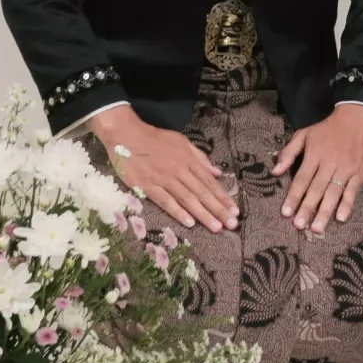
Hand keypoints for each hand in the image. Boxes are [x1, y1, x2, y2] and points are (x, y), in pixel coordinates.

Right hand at [91, 103, 237, 233]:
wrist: (127, 135)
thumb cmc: (156, 139)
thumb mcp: (182, 142)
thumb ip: (200, 158)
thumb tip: (218, 173)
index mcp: (189, 160)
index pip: (209, 182)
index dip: (223, 197)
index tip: (235, 211)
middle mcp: (180, 171)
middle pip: (202, 193)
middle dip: (218, 209)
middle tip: (232, 224)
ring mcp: (164, 180)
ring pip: (188, 199)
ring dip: (203, 214)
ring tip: (217, 227)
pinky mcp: (148, 187)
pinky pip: (166, 201)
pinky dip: (178, 212)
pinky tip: (190, 223)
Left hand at [274, 107, 362, 233]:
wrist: (356, 117)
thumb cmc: (327, 129)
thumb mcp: (304, 134)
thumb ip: (289, 152)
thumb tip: (275, 172)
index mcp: (315, 154)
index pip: (302, 178)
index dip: (293, 196)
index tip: (285, 213)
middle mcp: (330, 163)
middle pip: (317, 188)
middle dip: (307, 208)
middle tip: (299, 225)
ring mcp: (346, 168)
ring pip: (334, 192)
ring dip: (325, 211)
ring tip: (316, 228)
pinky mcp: (360, 173)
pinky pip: (352, 191)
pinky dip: (347, 204)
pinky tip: (341, 218)